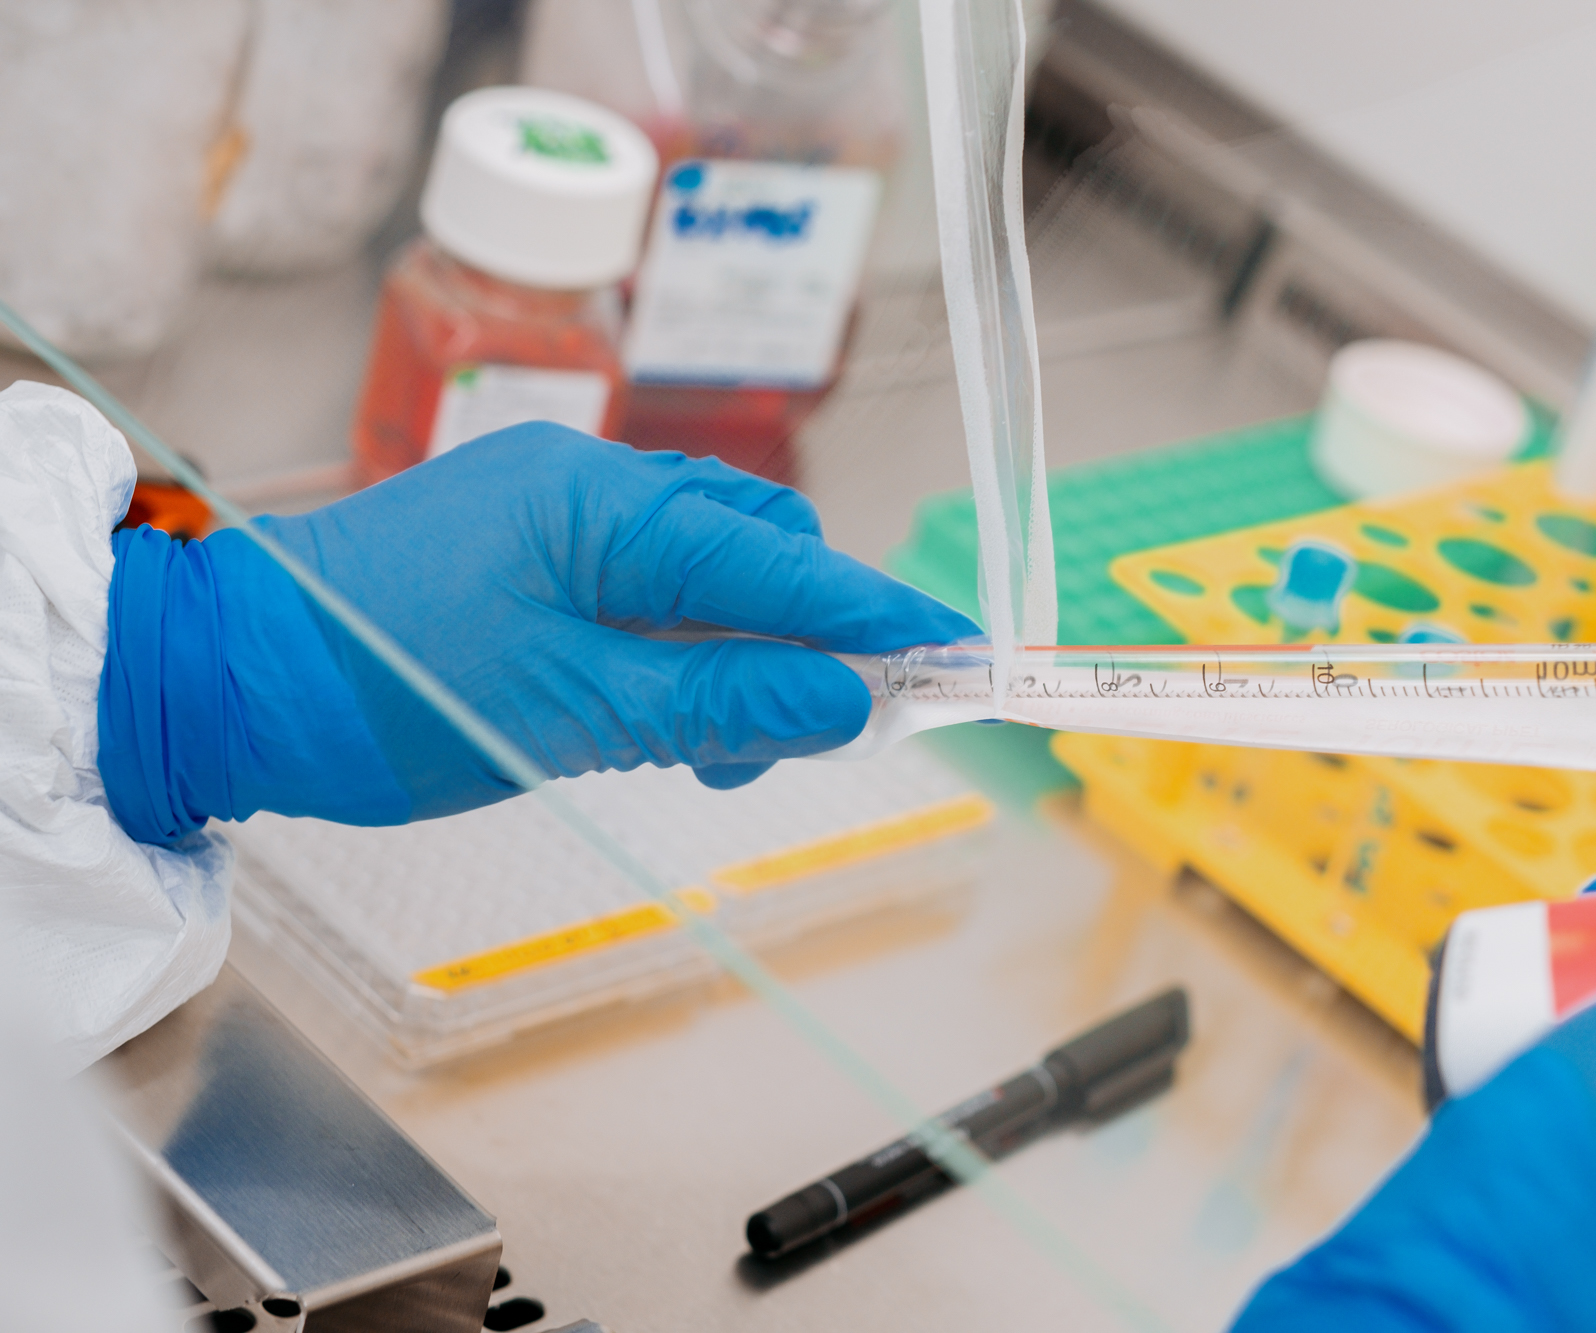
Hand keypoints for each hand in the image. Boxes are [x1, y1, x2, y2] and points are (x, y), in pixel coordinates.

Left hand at [99, 425, 978, 841]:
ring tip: (715, 756)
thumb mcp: (569, 714)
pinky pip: (650, 589)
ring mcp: (559, 513)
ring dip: (742, 659)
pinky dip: (682, 655)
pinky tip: (665, 722)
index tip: (966, 654)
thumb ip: (720, 703)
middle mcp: (593, 485)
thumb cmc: (377, 690)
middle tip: (808, 740)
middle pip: (760, 551)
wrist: (221, 683)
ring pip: (709, 574)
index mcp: (604, 504)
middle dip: (806, 640)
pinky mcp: (533, 550)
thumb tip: (850, 702)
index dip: (878, 615)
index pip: (781, 562)